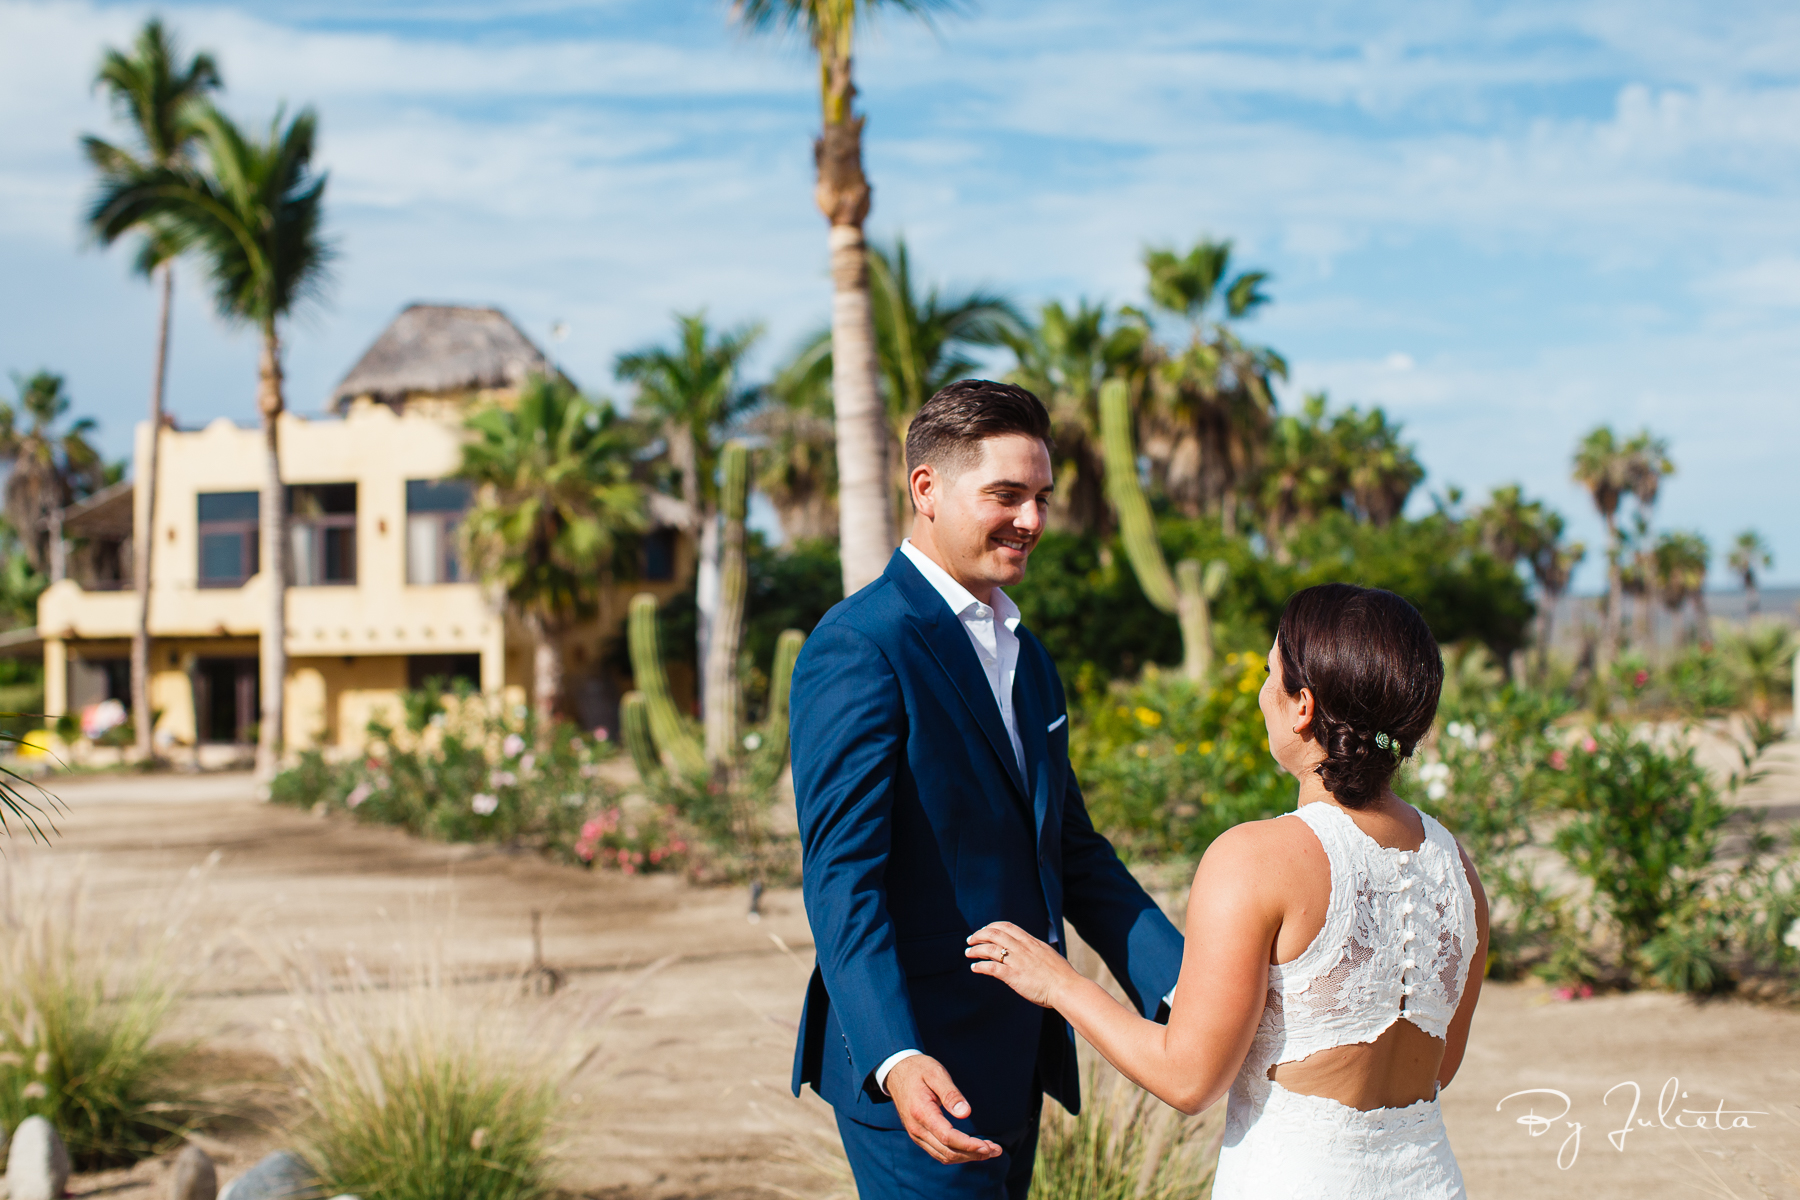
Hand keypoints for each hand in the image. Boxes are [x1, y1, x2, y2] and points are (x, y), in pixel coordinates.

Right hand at [884, 1055, 1001, 1164]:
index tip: (987, 1147)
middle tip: (996, 1150)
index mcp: (921, 1112)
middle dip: (973, 1154)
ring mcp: (916, 1135)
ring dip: (967, 1157)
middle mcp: (917, 1129)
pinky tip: (972, 1149)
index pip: (947, 1137)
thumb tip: (966, 1113)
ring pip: (944, 1156)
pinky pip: (939, 1152)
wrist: (896, 1072)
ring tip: (990, 1151)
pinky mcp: (920, 1136)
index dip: (968, 1145)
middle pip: (948, 1151)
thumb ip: (950, 1093)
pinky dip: (958, 1154)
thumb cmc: (919, 1069)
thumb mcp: (936, 1073)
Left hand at [966, 922, 1078, 1007]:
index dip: (992, 926)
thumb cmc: (1062, 975)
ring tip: (968, 953)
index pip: (1007, 926)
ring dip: (976, 950)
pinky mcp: (1013, 976)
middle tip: (971, 940)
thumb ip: (1037, 951)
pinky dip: (980, 966)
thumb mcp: (1049, 954)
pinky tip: (974, 968)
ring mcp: (1017, 961)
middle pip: (994, 934)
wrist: (1066, 988)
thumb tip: (1033, 951)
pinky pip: (991, 968)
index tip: (985, 929)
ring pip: (989, 949)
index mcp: (1031, 942)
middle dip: (979, 935)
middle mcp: (1022, 948)